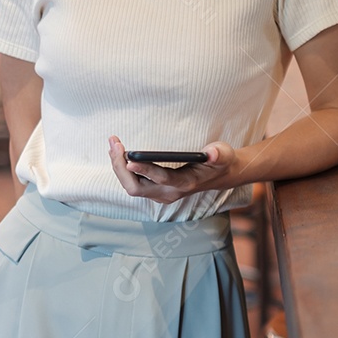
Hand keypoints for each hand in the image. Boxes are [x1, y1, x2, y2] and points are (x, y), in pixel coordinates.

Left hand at [108, 136, 237, 202]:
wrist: (220, 175)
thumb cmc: (220, 161)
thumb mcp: (224, 154)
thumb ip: (219, 154)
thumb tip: (212, 152)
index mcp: (185, 183)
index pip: (161, 178)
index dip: (144, 169)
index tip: (129, 158)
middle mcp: (170, 193)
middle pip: (137, 188)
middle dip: (121, 167)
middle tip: (114, 143)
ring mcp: (161, 194)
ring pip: (131, 187)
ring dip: (119, 167)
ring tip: (113, 144)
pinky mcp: (156, 191)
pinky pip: (133, 184)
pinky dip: (123, 169)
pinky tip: (119, 153)